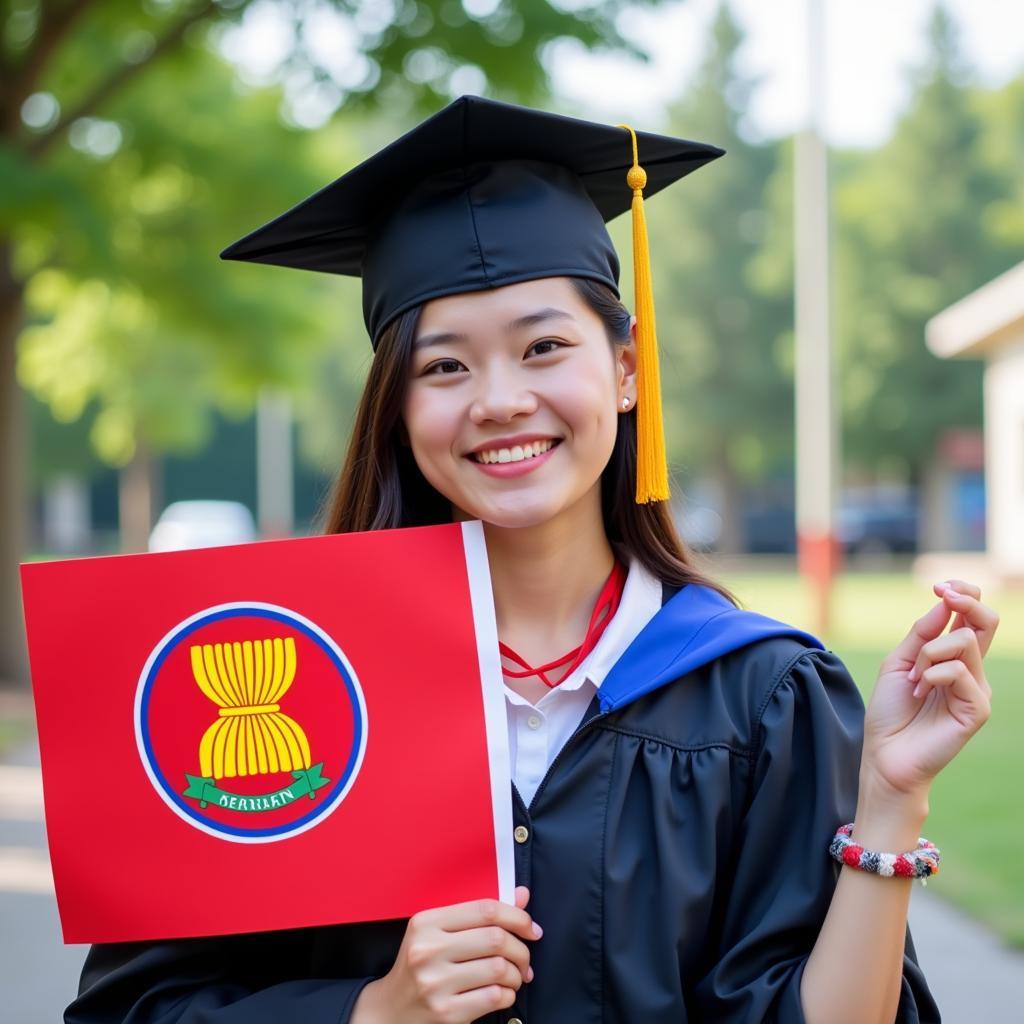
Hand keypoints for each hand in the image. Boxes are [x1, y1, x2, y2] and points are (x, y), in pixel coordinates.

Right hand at [351, 886, 539, 1023]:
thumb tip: (521, 895)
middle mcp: (428, 950)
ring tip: (515, 978)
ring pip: (499, 969)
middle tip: (525, 960)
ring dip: (517, 975)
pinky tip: (503, 993)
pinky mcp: (445, 1013)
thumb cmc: (421, 966)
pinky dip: (508, 995)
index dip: (517, 916)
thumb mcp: (439, 933)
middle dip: (521, 950)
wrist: (389, 1011)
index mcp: (426, 922)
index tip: (532, 929)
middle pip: (496, 939)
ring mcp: (435, 984)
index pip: (485, 909)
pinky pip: (494, 998)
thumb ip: (479, 914)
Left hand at [862, 579, 997, 799]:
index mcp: (953, 657)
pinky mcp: (978, 708)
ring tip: (914, 680)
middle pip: (987, 621)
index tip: (939, 586)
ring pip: (965, 642)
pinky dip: (931, 675)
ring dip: (929, 653)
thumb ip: (921, 634)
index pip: (973, 616)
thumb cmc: (891, 710)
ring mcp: (977, 688)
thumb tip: (944, 602)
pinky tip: (919, 694)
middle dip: (966, 600)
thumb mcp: (899, 662)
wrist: (885, 752)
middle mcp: (971, 670)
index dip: (964, 594)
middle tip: (943, 595)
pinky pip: (958, 671)